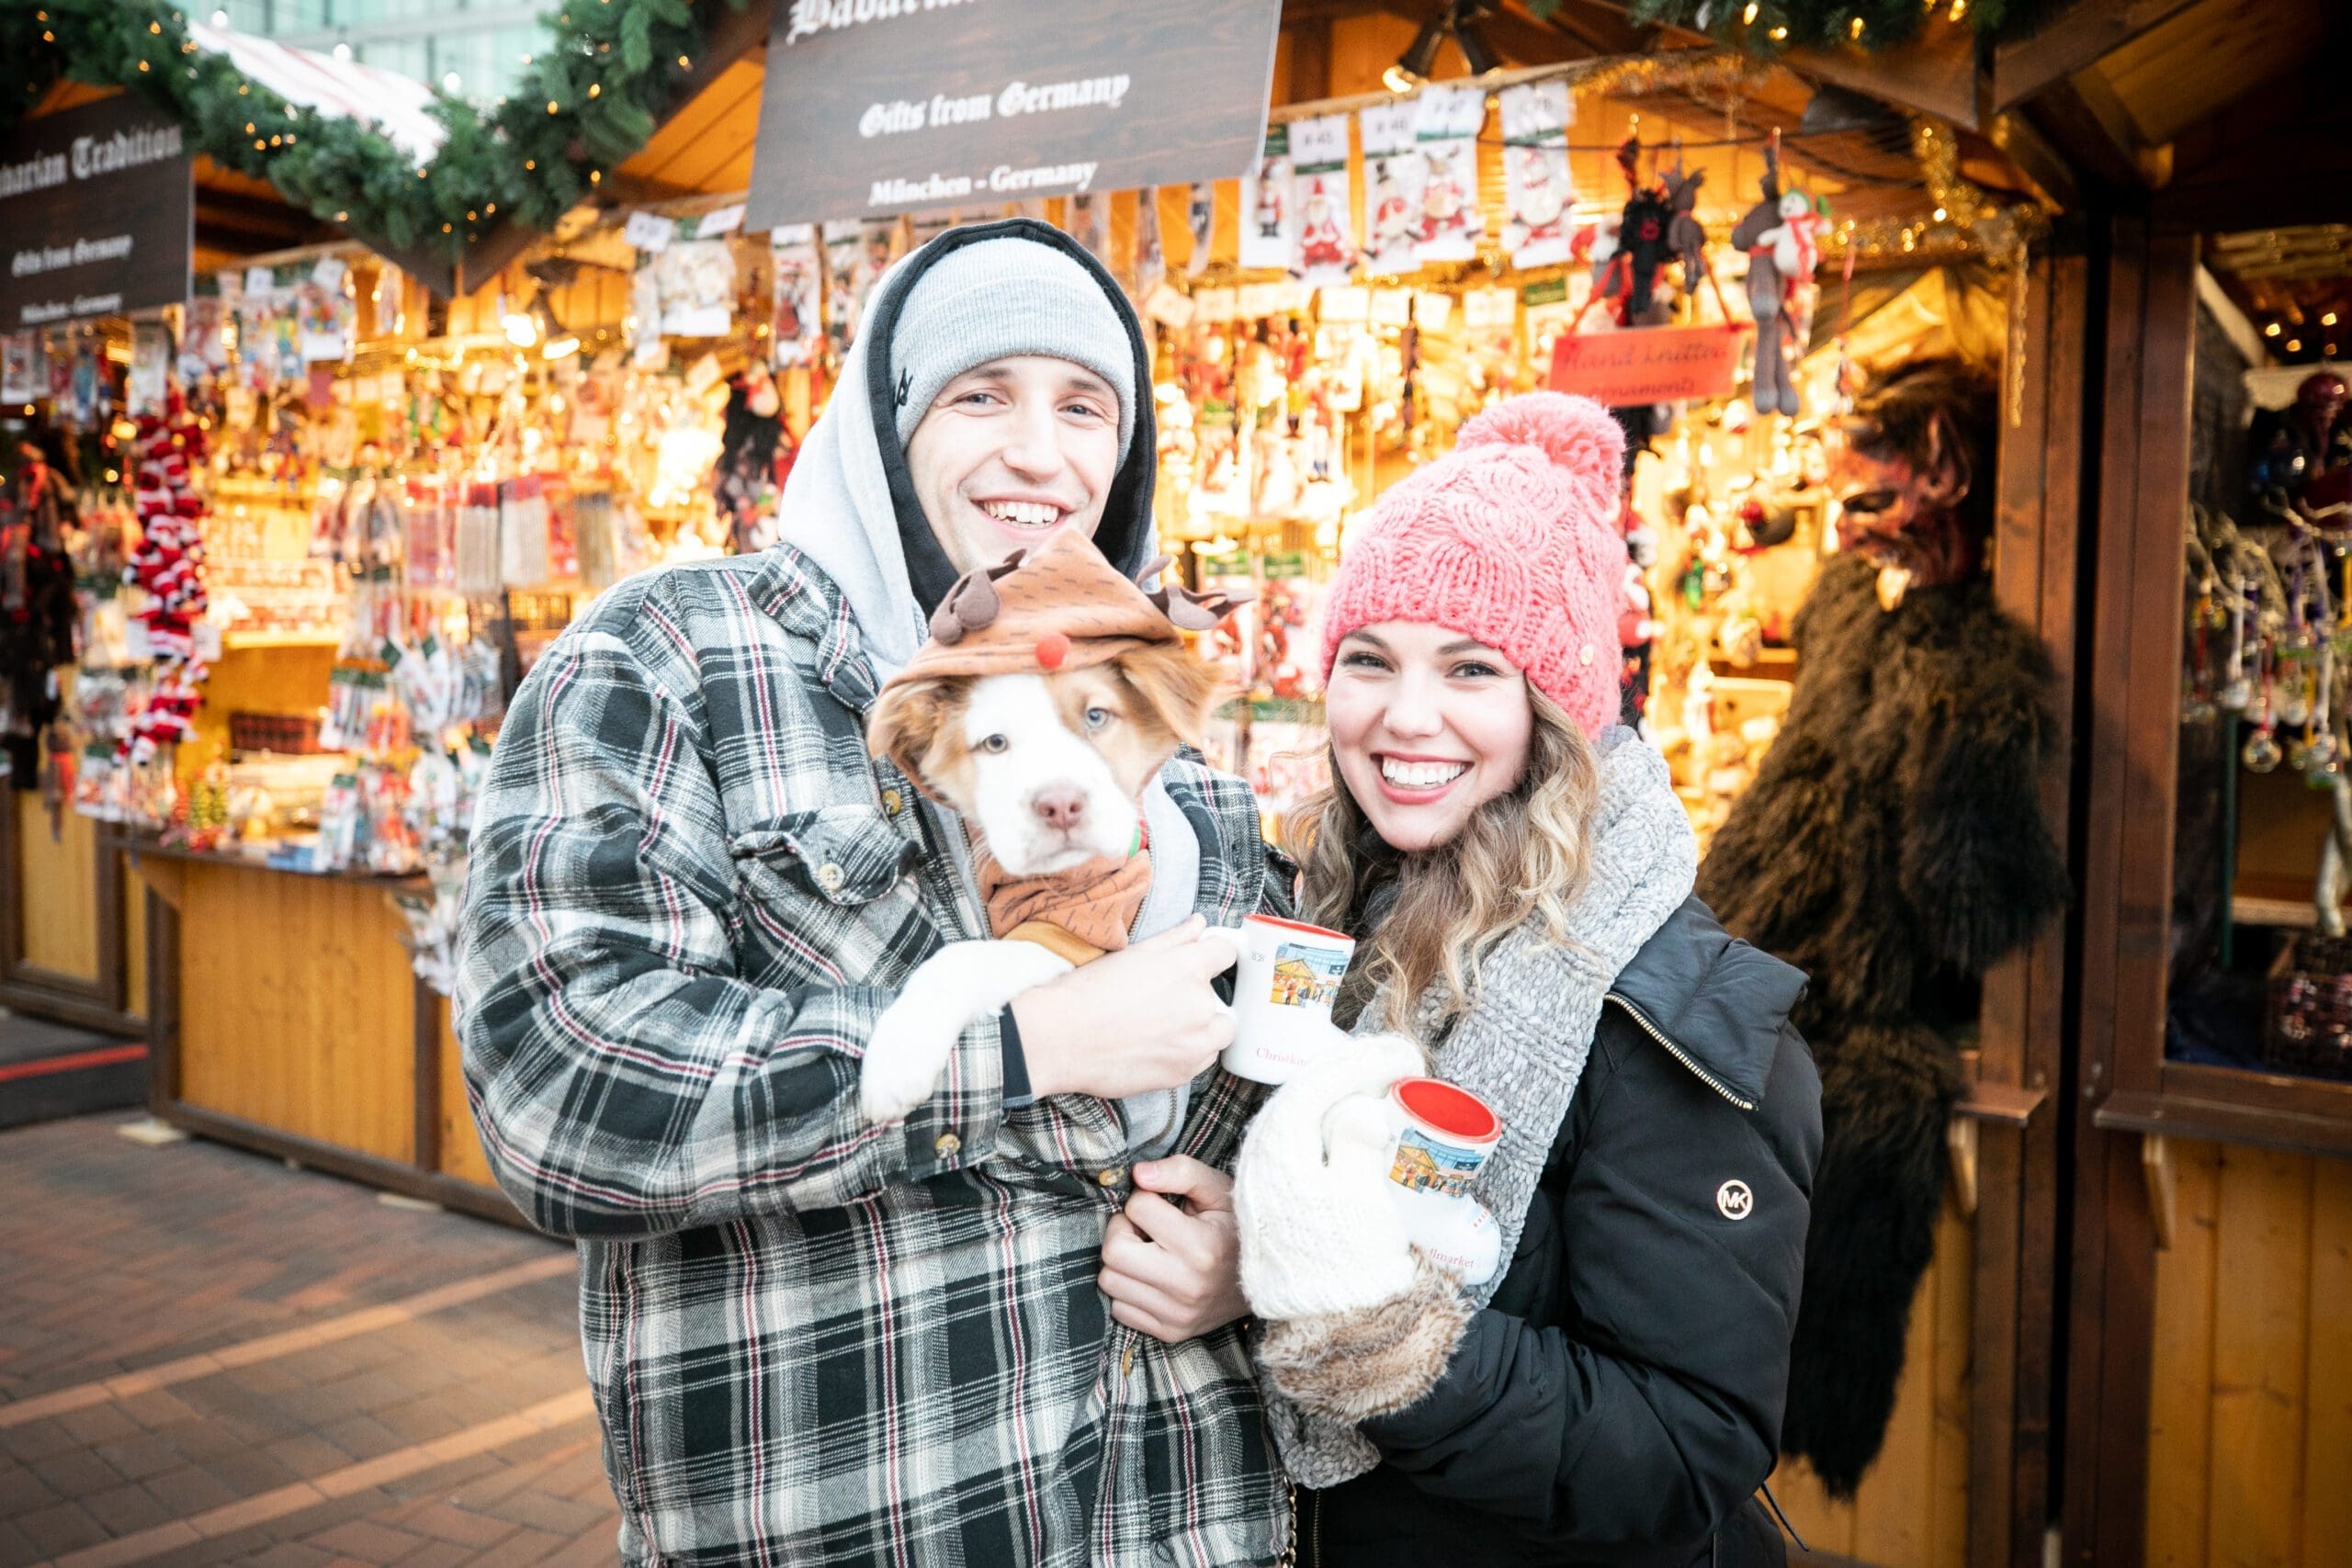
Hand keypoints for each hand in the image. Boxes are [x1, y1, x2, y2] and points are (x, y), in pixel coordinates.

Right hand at [1011, 916, 1237, 1100]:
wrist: (1061, 1038)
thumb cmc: (1090, 991)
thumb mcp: (1133, 954)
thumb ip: (1175, 938)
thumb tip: (1200, 924)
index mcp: (1188, 967)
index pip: (1227, 953)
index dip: (1215, 957)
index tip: (1206, 964)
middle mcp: (1199, 1004)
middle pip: (1222, 999)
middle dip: (1200, 1000)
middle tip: (1163, 1005)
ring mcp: (1195, 1043)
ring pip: (1218, 1033)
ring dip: (1202, 1030)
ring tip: (1162, 1029)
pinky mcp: (1184, 1072)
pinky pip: (1202, 1060)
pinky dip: (1188, 1054)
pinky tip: (1156, 1047)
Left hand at [1098, 1155, 1249, 1343]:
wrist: (1266, 1280)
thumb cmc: (1237, 1226)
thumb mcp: (1218, 1189)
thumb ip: (1180, 1172)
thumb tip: (1138, 1175)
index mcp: (1200, 1247)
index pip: (1137, 1209)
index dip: (1143, 1198)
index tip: (1159, 1204)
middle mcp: (1187, 1286)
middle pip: (1113, 1252)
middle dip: (1122, 1230)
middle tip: (1143, 1227)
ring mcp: (1178, 1314)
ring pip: (1110, 1281)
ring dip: (1122, 1261)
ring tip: (1148, 1252)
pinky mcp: (1171, 1333)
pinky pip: (1120, 1308)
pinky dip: (1128, 1289)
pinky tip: (1151, 1277)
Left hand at [1232, 1033, 1425, 1320]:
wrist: (1328, 1318)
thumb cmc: (1346, 1259)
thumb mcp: (1359, 1197)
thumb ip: (1355, 1142)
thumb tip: (1358, 1106)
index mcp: (1278, 1155)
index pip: (1315, 1088)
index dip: (1358, 1065)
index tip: (1400, 1056)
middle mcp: (1257, 1162)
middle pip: (1300, 1098)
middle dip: (1345, 1074)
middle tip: (1389, 1059)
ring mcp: (1258, 1181)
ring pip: (1293, 1118)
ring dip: (1332, 1095)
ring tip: (1373, 1081)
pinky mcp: (1265, 1200)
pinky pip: (1293, 1143)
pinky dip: (1322, 1123)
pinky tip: (1342, 1122)